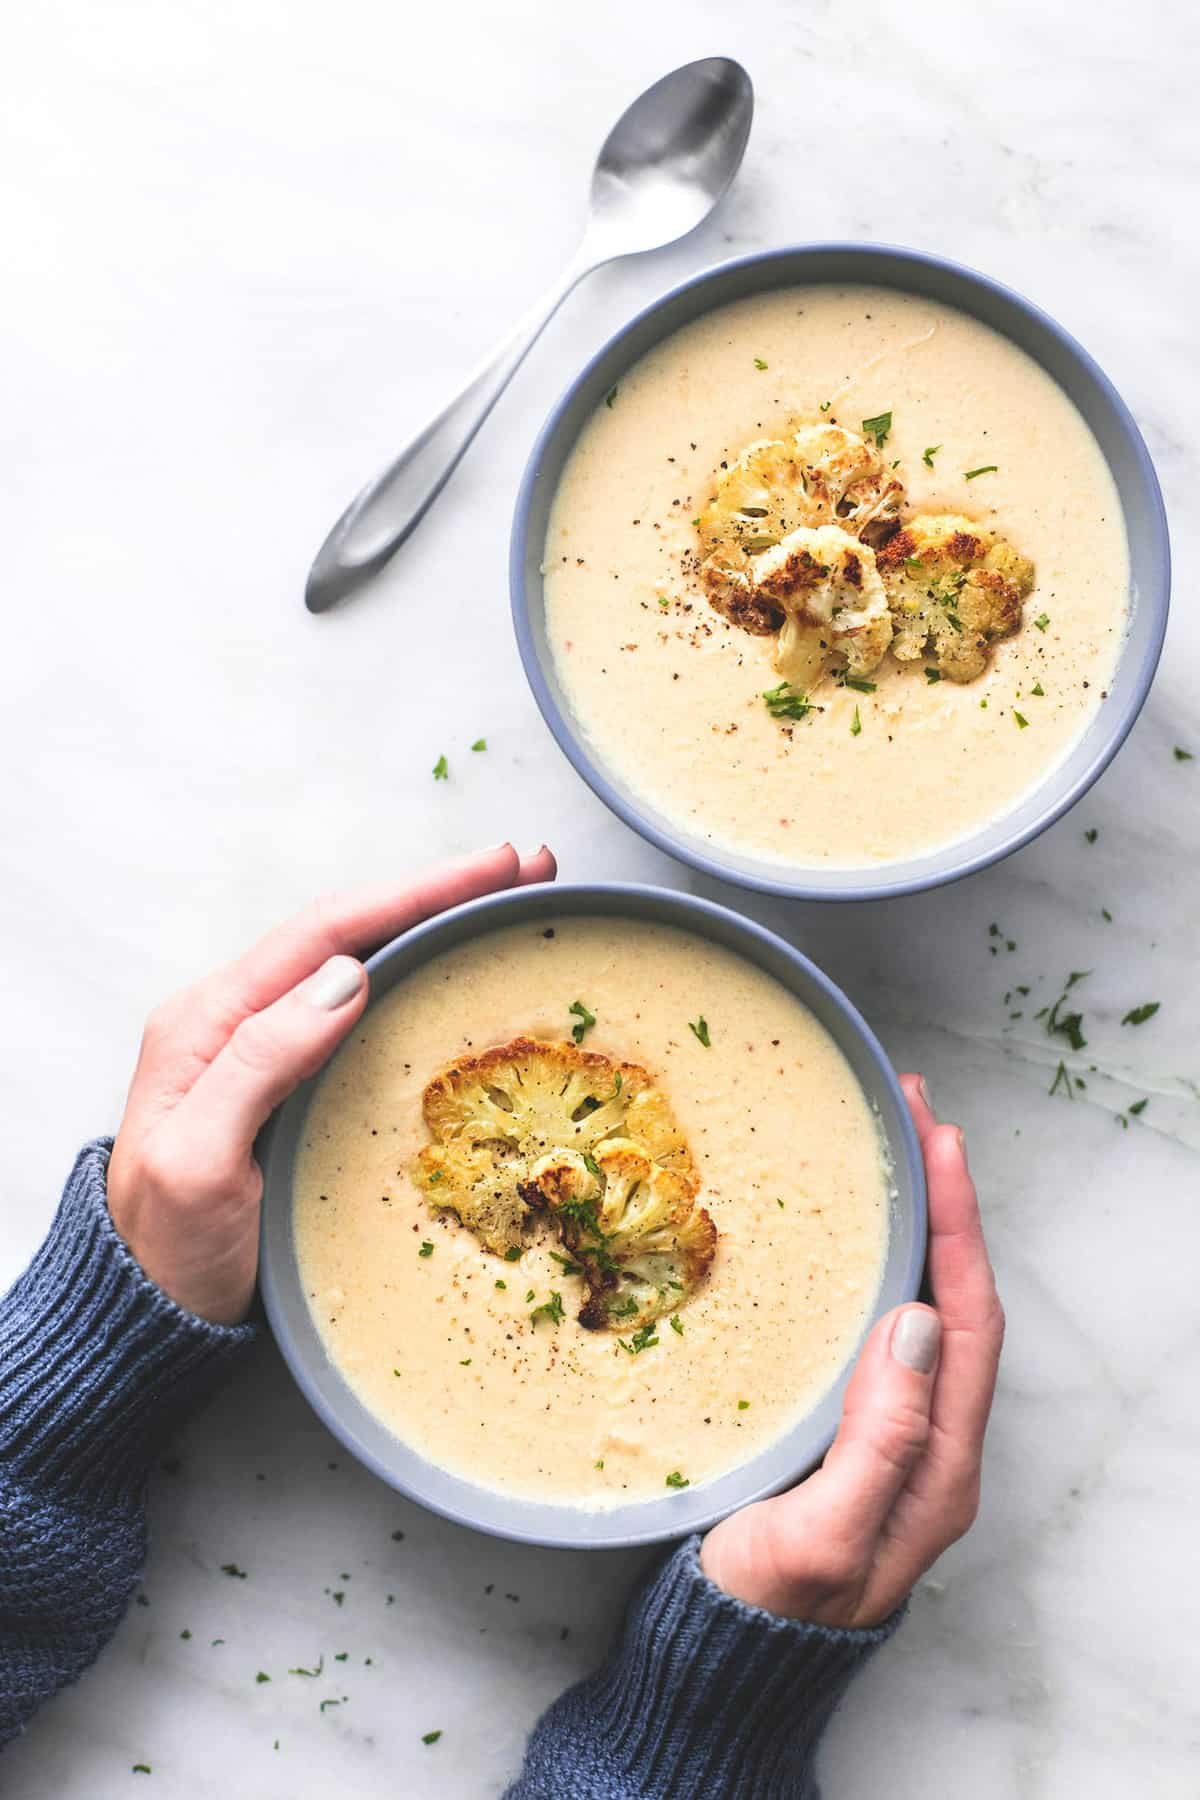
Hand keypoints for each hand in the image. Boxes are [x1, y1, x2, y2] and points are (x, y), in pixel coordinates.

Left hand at [108, 843, 554, 1325]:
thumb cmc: (168, 1248)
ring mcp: (265, 1045)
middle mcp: (237, 1016)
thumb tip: (345, 978)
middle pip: (351, 930)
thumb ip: (259, 1063)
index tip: (493, 869)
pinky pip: (363, 1006)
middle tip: (527, 868)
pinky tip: (454, 968)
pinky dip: (417, 973)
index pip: (326, 932)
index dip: (415, 894)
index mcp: (210, 1019)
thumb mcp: (198, 1162)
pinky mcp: (291, 1079)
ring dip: (434, 924)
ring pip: (360, 960)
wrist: (145, 1312)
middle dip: (439, 892)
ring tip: (508, 900)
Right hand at [701, 1077, 1003, 1626]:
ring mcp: (890, 1436)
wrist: (719, 1668)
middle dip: (943, 1202)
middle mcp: (930, 1443)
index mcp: (939, 1464)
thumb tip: (918, 1323)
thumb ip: (880, 1440)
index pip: (969, 1319)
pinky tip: (847, 1237)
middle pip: (956, 1300)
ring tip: (888, 1151)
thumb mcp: (820, 1539)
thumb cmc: (762, 1611)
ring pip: (920, 1309)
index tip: (939, 1140)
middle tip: (911, 1113)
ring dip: (913, 1225)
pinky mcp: (846, 1433)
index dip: (958, 1224)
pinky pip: (878, 1329)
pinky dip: (874, 1266)